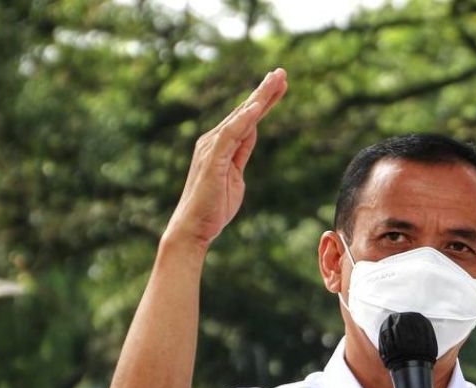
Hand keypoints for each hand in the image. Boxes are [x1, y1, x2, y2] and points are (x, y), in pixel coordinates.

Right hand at [164, 69, 287, 248]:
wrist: (192, 228)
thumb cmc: (213, 206)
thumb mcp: (236, 175)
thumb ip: (242, 152)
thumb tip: (251, 132)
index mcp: (221, 144)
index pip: (247, 118)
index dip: (264, 101)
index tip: (280, 85)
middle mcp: (213, 140)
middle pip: (244, 111)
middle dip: (264, 92)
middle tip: (282, 72)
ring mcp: (211, 148)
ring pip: (239, 118)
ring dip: (258, 98)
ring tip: (275, 81)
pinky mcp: (212, 160)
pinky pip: (230, 135)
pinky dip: (243, 120)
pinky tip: (257, 107)